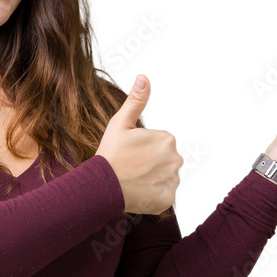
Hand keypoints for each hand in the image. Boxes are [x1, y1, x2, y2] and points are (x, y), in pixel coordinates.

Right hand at [95, 75, 183, 213]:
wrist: (101, 186)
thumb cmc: (109, 154)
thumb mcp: (120, 123)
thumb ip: (136, 101)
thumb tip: (143, 78)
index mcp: (167, 139)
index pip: (160, 145)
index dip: (144, 150)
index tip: (130, 154)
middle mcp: (176, 159)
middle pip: (165, 162)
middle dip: (151, 165)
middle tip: (131, 168)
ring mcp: (172, 180)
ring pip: (165, 178)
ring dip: (153, 180)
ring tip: (134, 181)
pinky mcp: (168, 199)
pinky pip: (164, 195)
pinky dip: (153, 195)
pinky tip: (139, 192)